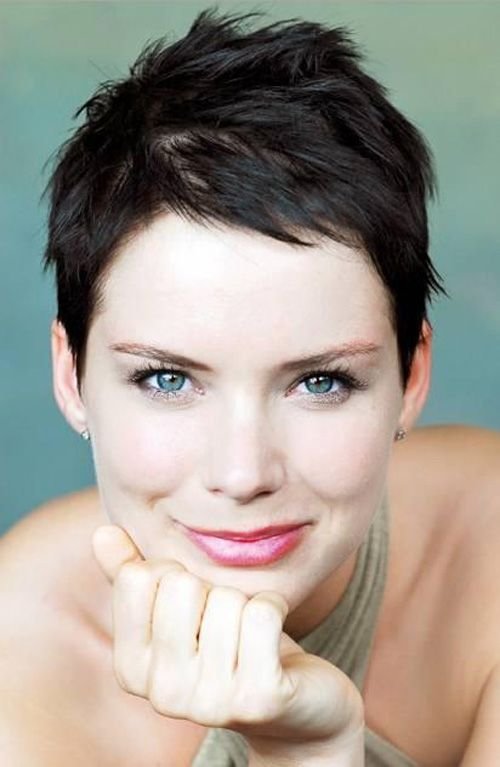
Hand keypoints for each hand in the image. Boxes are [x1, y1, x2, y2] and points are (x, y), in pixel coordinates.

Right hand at [92, 524, 364, 763]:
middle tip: (226, 619)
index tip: (193, 602)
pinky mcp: (258, 699)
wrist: (294, 704)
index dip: (175, 573)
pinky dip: (274, 605)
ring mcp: (209, 702)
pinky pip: (261, 612)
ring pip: (226, 597)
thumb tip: (103, 533)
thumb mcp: (177, 612)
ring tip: (249, 633)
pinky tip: (275, 631)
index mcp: (131, 668)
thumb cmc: (229, 645)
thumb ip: (134, 577)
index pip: (138, 578)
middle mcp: (162, 693)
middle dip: (211, 588)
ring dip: (246, 602)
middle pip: (181, 584)